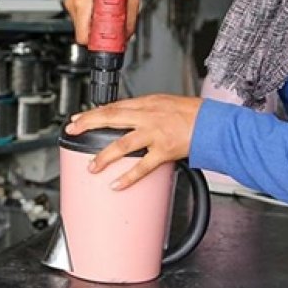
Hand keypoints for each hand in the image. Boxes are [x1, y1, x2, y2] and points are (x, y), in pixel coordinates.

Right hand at [64, 0, 140, 44]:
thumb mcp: (130, 0)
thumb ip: (129, 22)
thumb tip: (127, 37)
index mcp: (84, 3)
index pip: (82, 35)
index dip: (95, 43)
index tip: (105, 44)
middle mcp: (74, 3)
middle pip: (82, 32)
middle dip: (95, 35)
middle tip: (109, 32)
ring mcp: (72, 1)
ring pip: (81, 25)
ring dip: (93, 26)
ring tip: (105, 18)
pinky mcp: (73, 0)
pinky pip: (80, 17)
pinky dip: (90, 18)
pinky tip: (99, 12)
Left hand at [65, 95, 202, 189]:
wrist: (214, 123)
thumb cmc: (194, 114)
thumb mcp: (166, 104)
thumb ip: (146, 112)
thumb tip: (129, 120)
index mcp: (147, 103)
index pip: (114, 106)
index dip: (93, 112)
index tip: (78, 117)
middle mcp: (148, 116)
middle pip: (111, 117)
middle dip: (88, 123)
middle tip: (73, 130)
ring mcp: (155, 134)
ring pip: (122, 144)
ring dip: (104, 156)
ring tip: (91, 166)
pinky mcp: (164, 151)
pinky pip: (142, 166)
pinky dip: (128, 176)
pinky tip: (116, 183)